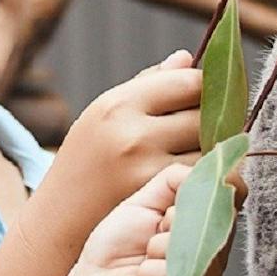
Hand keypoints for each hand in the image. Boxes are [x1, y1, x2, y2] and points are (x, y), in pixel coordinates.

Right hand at [40, 50, 205, 241]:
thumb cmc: (88, 159)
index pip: (189, 82)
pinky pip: (202, 177)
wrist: (62, 217)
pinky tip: (193, 174)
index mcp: (118, 105)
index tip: (204, 97)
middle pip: (205, 116)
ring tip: (198, 151)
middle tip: (207, 127)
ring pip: (210, 148)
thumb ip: (148, 85)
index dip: (205, 88)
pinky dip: (206, 174)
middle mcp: (132, 136)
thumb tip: (187, 58)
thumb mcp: (104, 114)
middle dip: (214, 119)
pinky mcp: (159, 199)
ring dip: (214, 149)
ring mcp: (146, 170)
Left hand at [55, 163, 216, 275]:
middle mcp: (214, 256)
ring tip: (143, 258)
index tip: (169, 206)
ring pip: (194, 251)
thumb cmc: (115, 246)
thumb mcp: (143, 202)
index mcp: (206, 228)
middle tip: (151, 234)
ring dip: (158, 249)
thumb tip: (213, 167)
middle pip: (215, 224)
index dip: (201, 194)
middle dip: (172, 221)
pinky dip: (148, 274)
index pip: (229, 199)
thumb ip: (175, 180)